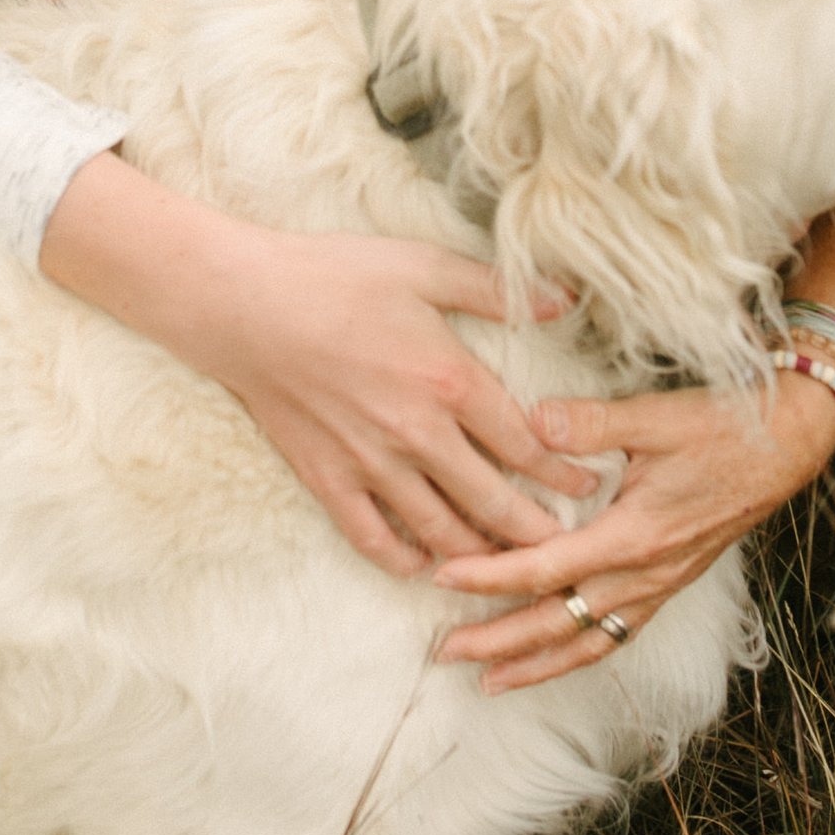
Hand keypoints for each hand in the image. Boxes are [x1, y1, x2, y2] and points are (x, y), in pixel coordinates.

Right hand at [38, 154, 594, 573]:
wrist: (243, 304)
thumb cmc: (334, 276)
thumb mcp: (424, 267)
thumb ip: (496, 291)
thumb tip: (563, 301)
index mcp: (450, 382)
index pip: (526, 444)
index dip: (565, 473)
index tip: (591, 487)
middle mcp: (418, 435)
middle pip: (494, 503)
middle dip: (539, 533)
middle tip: (570, 550)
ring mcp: (370, 464)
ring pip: (441, 531)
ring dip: (482, 555)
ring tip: (510, 567)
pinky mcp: (328, 479)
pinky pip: (373, 537)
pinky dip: (404, 559)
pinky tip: (426, 565)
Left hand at [429, 369, 834, 690]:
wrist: (788, 446)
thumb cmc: (725, 427)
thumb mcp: (656, 416)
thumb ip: (591, 423)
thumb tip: (533, 421)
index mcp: (634, 535)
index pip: (546, 568)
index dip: (490, 576)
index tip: (443, 576)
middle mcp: (645, 574)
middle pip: (557, 622)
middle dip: (498, 641)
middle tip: (444, 651)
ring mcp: (659, 586)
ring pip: (588, 644)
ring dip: (535, 664)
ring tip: (487, 680)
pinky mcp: (669, 584)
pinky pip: (616, 635)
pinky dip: (577, 655)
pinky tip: (552, 660)